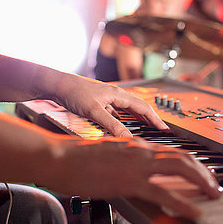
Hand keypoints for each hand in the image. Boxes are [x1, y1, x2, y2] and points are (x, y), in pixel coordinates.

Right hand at [41, 135, 222, 217]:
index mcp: (135, 144)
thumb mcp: (107, 157)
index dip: (192, 163)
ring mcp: (136, 164)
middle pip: (184, 156)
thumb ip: (124, 164)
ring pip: (180, 168)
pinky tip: (194, 211)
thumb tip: (134, 177)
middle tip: (214, 186)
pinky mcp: (128, 180)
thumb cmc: (75, 159)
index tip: (202, 174)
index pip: (172, 151)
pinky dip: (182, 203)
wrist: (57, 158)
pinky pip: (162, 192)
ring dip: (201, 182)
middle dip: (204, 172)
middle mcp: (140, 149)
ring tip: (213, 195)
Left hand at [51, 74, 168, 136]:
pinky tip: (119, 124)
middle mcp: (115, 94)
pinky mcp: (98, 101)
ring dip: (137, 118)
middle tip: (159, 129)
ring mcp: (107, 97)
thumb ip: (112, 125)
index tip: (164, 129)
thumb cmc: (74, 93)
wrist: (57, 85)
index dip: (155, 119)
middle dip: (150, 118)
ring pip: (127, 109)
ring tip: (145, 127)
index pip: (143, 107)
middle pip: (138, 107)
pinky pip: (116, 111)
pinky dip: (122, 119)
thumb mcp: (95, 112)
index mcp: (118, 95)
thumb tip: (128, 138)